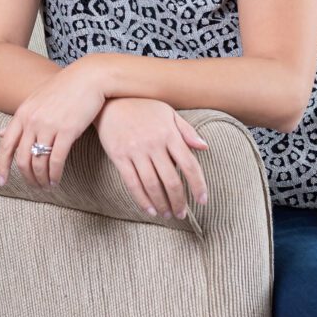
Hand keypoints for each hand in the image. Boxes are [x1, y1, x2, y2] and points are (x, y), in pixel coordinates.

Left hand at [0, 58, 106, 189]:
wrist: (90, 77)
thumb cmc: (65, 88)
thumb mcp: (37, 100)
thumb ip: (20, 119)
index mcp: (22, 113)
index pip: (6, 145)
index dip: (2, 166)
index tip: (2, 182)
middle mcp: (32, 121)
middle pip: (22, 158)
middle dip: (26, 177)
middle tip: (33, 187)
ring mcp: (49, 126)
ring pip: (39, 162)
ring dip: (41, 179)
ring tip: (47, 186)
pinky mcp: (68, 131)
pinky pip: (57, 159)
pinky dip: (55, 174)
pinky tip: (56, 180)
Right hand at [93, 97, 208, 219]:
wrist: (111, 101)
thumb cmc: (143, 107)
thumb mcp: (168, 113)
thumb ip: (187, 131)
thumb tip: (205, 147)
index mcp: (170, 134)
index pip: (189, 165)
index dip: (198, 185)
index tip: (202, 200)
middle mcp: (155, 144)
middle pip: (171, 180)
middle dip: (179, 201)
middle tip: (182, 214)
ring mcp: (136, 151)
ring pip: (152, 185)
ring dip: (162, 204)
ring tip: (167, 214)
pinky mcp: (119, 157)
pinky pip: (132, 183)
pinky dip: (142, 200)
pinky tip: (150, 210)